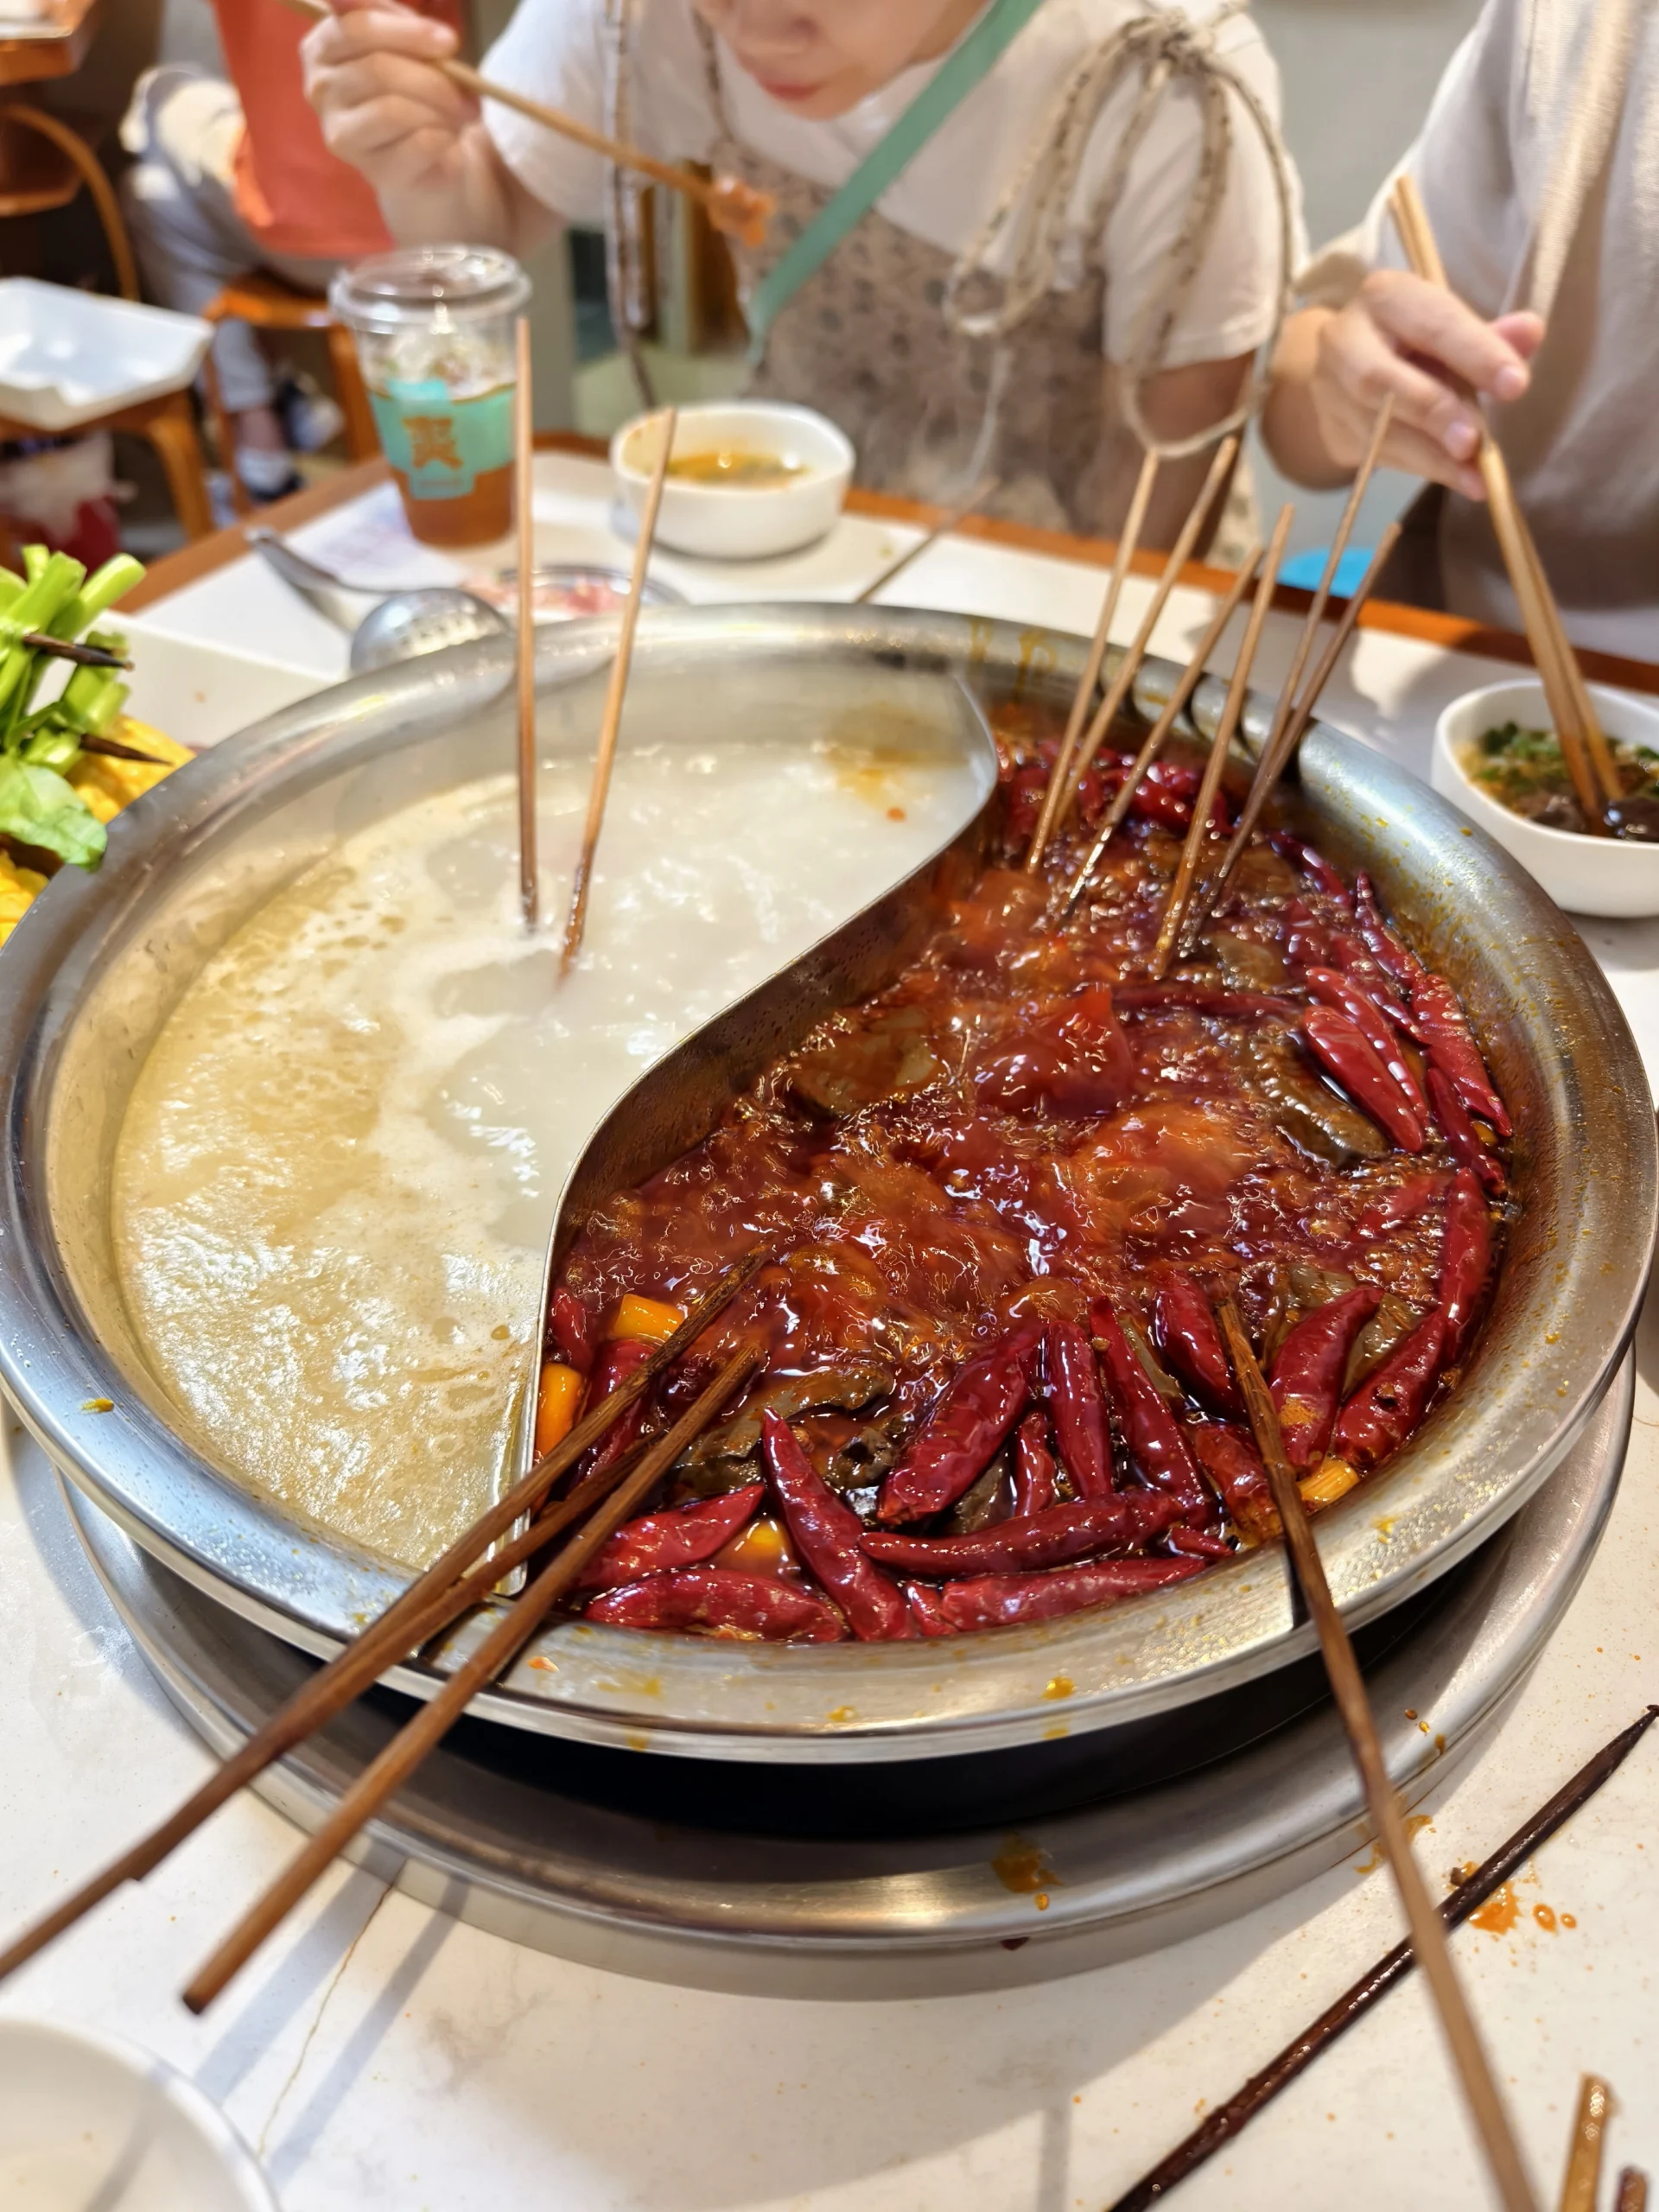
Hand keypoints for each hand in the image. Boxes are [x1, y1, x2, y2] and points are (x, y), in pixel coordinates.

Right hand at [302, 0, 479, 202]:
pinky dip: (444, 137)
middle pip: (377, 71)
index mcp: (321, 48)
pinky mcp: (372, 170)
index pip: (356, 29)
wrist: (428, 154)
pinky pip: (416, 144)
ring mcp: (341, 134)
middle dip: (432, 77)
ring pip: (393, 110)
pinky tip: (450, 137)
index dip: (408, 33)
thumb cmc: (412, 86)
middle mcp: (320, 90)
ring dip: (439, 109)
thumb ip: (383, 14)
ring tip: (462, 113)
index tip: (449, 42)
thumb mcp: (403, 40)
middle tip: (466, 88)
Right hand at [1305, 270, 1543, 499]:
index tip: (1515, 385)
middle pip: (1380, 378)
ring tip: (1474, 475)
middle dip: (1432, 412)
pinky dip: (1419, 467)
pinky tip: (1455, 477)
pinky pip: (1373, 454)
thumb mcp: (1453, 327)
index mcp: (1385, 296)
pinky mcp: (1330, 428)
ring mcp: (1328, 387)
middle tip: (1474, 444)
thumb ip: (1490, 335)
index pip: (1431, 323)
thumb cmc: (1415, 340)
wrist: (1352, 364)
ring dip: (1428, 454)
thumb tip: (1530, 333)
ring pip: (1375, 427)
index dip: (1474, 353)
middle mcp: (1345, 337)